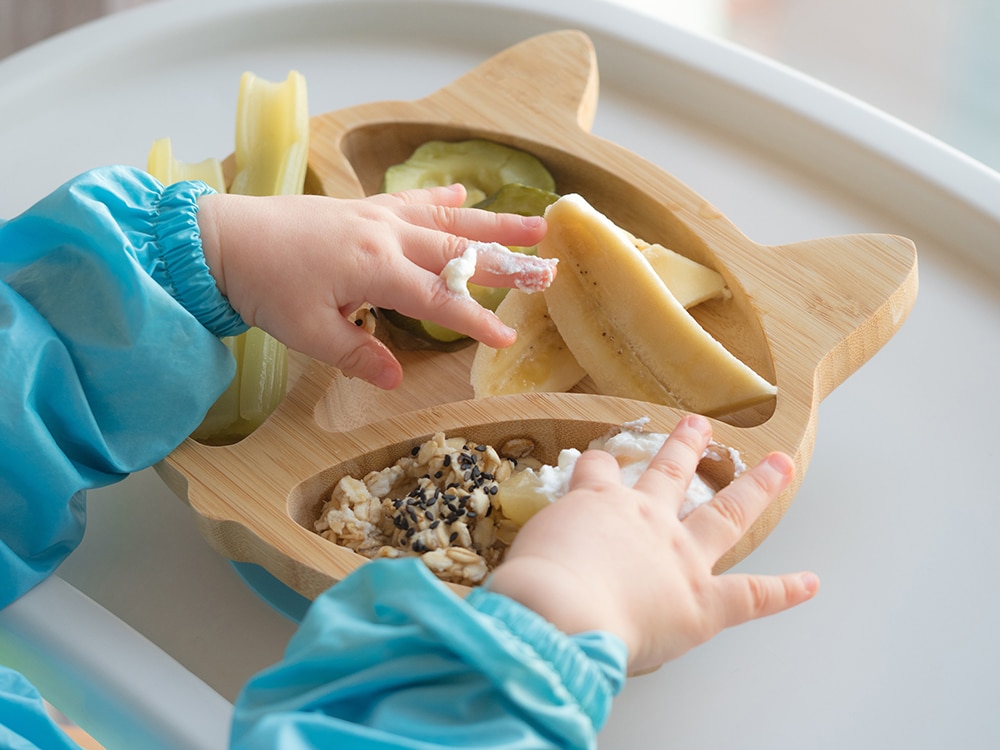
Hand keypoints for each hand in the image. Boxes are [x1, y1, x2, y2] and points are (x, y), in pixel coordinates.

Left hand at [197, 184, 547, 388]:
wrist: (220, 239)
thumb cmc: (263, 287)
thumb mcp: (309, 332)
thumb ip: (358, 354)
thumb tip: (396, 381)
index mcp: (376, 269)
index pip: (440, 300)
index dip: (476, 321)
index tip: (507, 339)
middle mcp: (386, 236)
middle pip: (460, 252)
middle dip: (507, 264)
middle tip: (548, 269)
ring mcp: (376, 216)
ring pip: (448, 220)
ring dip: (493, 222)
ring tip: (534, 222)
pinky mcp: (362, 207)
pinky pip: (413, 201)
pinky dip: (442, 199)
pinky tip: (464, 194)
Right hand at [487, 414, 818, 674]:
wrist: (560, 611)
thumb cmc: (532, 587)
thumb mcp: (524, 555)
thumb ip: (536, 558)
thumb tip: (525, 581)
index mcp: (598, 505)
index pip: (598, 473)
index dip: (598, 465)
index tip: (597, 460)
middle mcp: (646, 520)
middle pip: (671, 472)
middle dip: (686, 446)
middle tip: (699, 424)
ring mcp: (681, 557)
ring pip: (726, 512)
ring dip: (755, 487)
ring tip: (776, 464)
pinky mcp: (705, 602)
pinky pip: (753, 595)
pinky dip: (784, 591)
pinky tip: (810, 583)